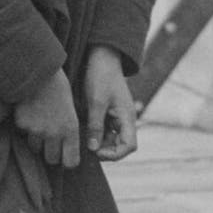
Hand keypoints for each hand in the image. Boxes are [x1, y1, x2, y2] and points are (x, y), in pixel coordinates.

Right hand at [11, 78, 82, 167]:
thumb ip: (69, 128)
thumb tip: (67, 146)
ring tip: (39, 124)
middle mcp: (54, 133)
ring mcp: (36, 130)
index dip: (67, 159)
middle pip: (51, 159)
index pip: (70, 162)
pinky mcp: (22, 124)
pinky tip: (29, 113)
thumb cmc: (58, 86)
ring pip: (35, 148)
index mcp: (71, 129)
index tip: (64, 154)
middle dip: (50, 153)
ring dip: (37, 141)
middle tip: (50, 141)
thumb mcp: (71, 108)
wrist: (37, 70)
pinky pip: (23, 134)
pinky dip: (25, 128)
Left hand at [80, 47, 137, 162]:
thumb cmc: (101, 76)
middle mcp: (125, 120)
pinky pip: (105, 131)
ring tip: (82, 142)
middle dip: (105, 151)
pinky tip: (82, 135)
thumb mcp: (96, 101)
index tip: (96, 152)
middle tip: (86, 149)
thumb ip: (96, 126)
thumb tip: (94, 149)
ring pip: (112, 140)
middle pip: (121, 146)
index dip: (115, 154)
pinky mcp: (108, 114)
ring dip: (99, 145)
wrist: (101, 57)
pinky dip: (96, 136)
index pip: (129, 146)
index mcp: (127, 117)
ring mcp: (117, 118)